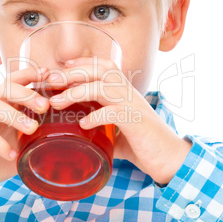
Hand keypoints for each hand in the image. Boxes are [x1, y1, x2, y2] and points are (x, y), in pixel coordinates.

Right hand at [0, 66, 50, 202]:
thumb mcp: (23, 144)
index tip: (49, 74)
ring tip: (32, 129)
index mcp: (8, 107)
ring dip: (15, 116)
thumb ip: (41, 138)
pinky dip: (1, 145)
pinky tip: (13, 154)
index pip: (16, 82)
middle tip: (45, 106)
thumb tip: (72, 140)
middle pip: (6, 88)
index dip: (31, 74)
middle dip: (27, 93)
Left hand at [46, 58, 191, 184]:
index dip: (84, 63)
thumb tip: (79, 133)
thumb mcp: (118, 131)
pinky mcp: (136, 121)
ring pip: (103, 88)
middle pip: (101, 71)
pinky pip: (113, 112)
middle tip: (51, 80)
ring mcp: (133, 106)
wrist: (170, 158)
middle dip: (73, 73)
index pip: (105, 66)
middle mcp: (129, 93)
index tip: (63, 65)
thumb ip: (101, 127)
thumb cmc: (144, 143)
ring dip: (77, 92)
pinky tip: (82, 125)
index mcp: (125, 91)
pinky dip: (95, 116)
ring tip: (57, 102)